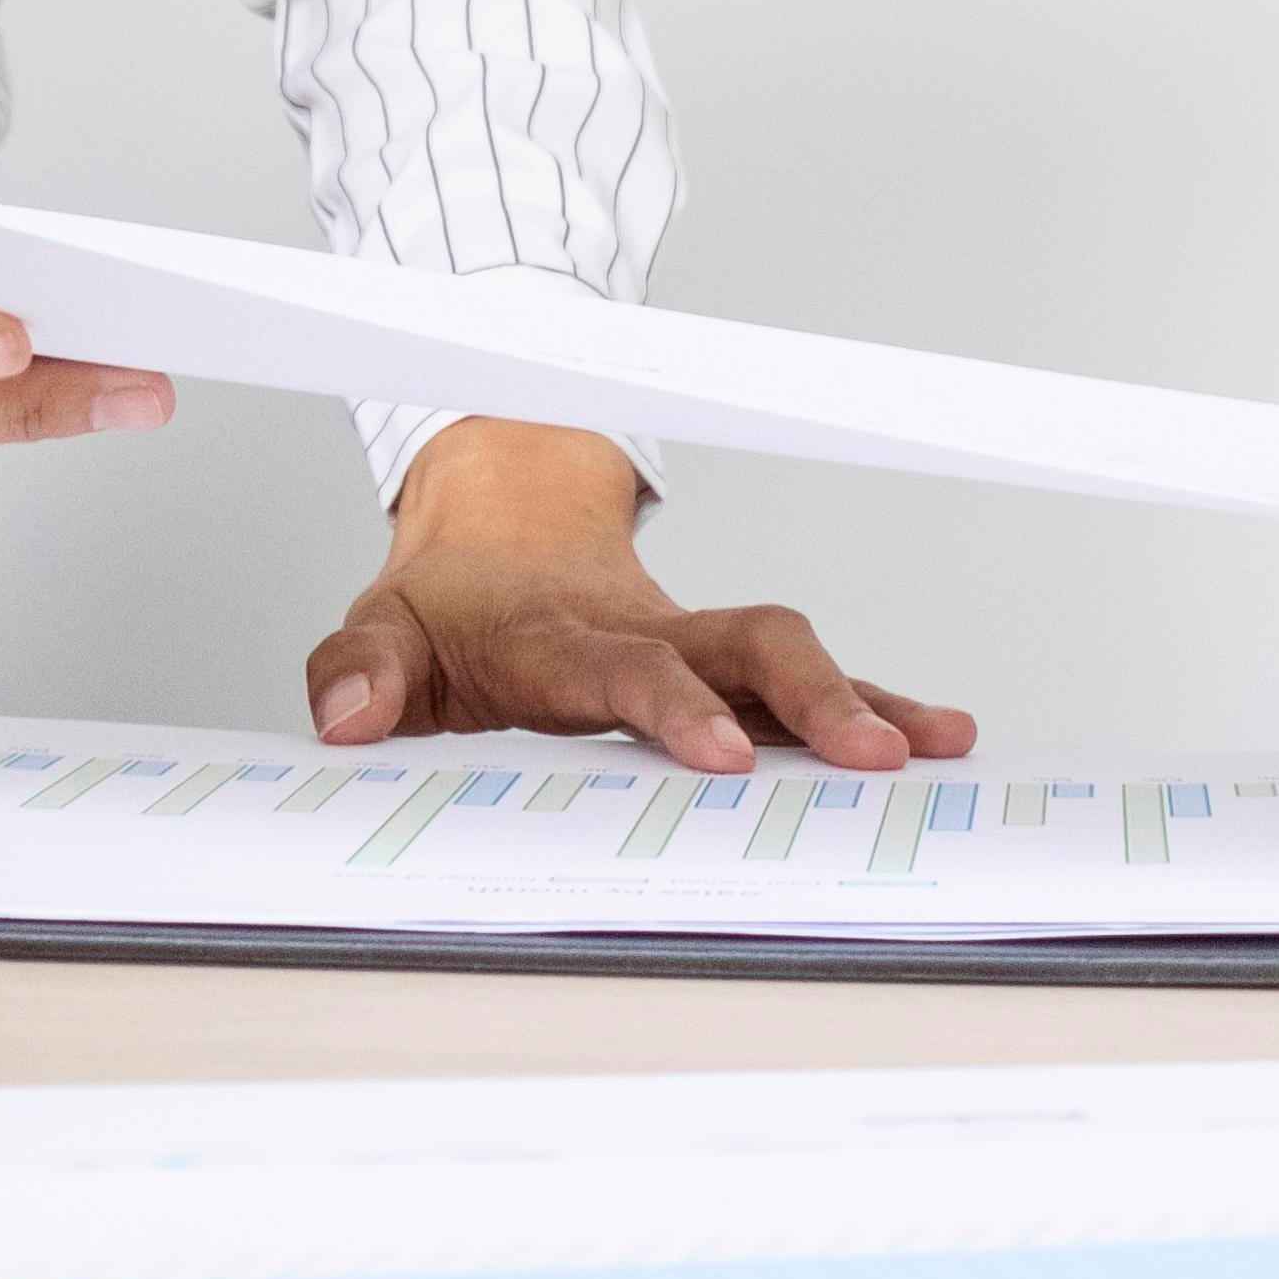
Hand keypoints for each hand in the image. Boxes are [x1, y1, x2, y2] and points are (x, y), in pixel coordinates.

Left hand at [307, 421, 977, 777]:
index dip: (672, 706)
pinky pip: (799, 685)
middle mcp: (648, 632)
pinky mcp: (721, 666)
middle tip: (870, 756)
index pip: (626, 669)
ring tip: (934, 744)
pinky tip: (933, 734)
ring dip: (861, 698)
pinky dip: (870, 703)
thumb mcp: (382, 628)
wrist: (499, 522)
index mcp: (564, 637)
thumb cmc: (450, 598)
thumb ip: (360, 670)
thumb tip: (344, 718)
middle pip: (744, 645)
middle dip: (811, 697)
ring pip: (788, 657)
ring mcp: (694, 645)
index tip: (715, 755)